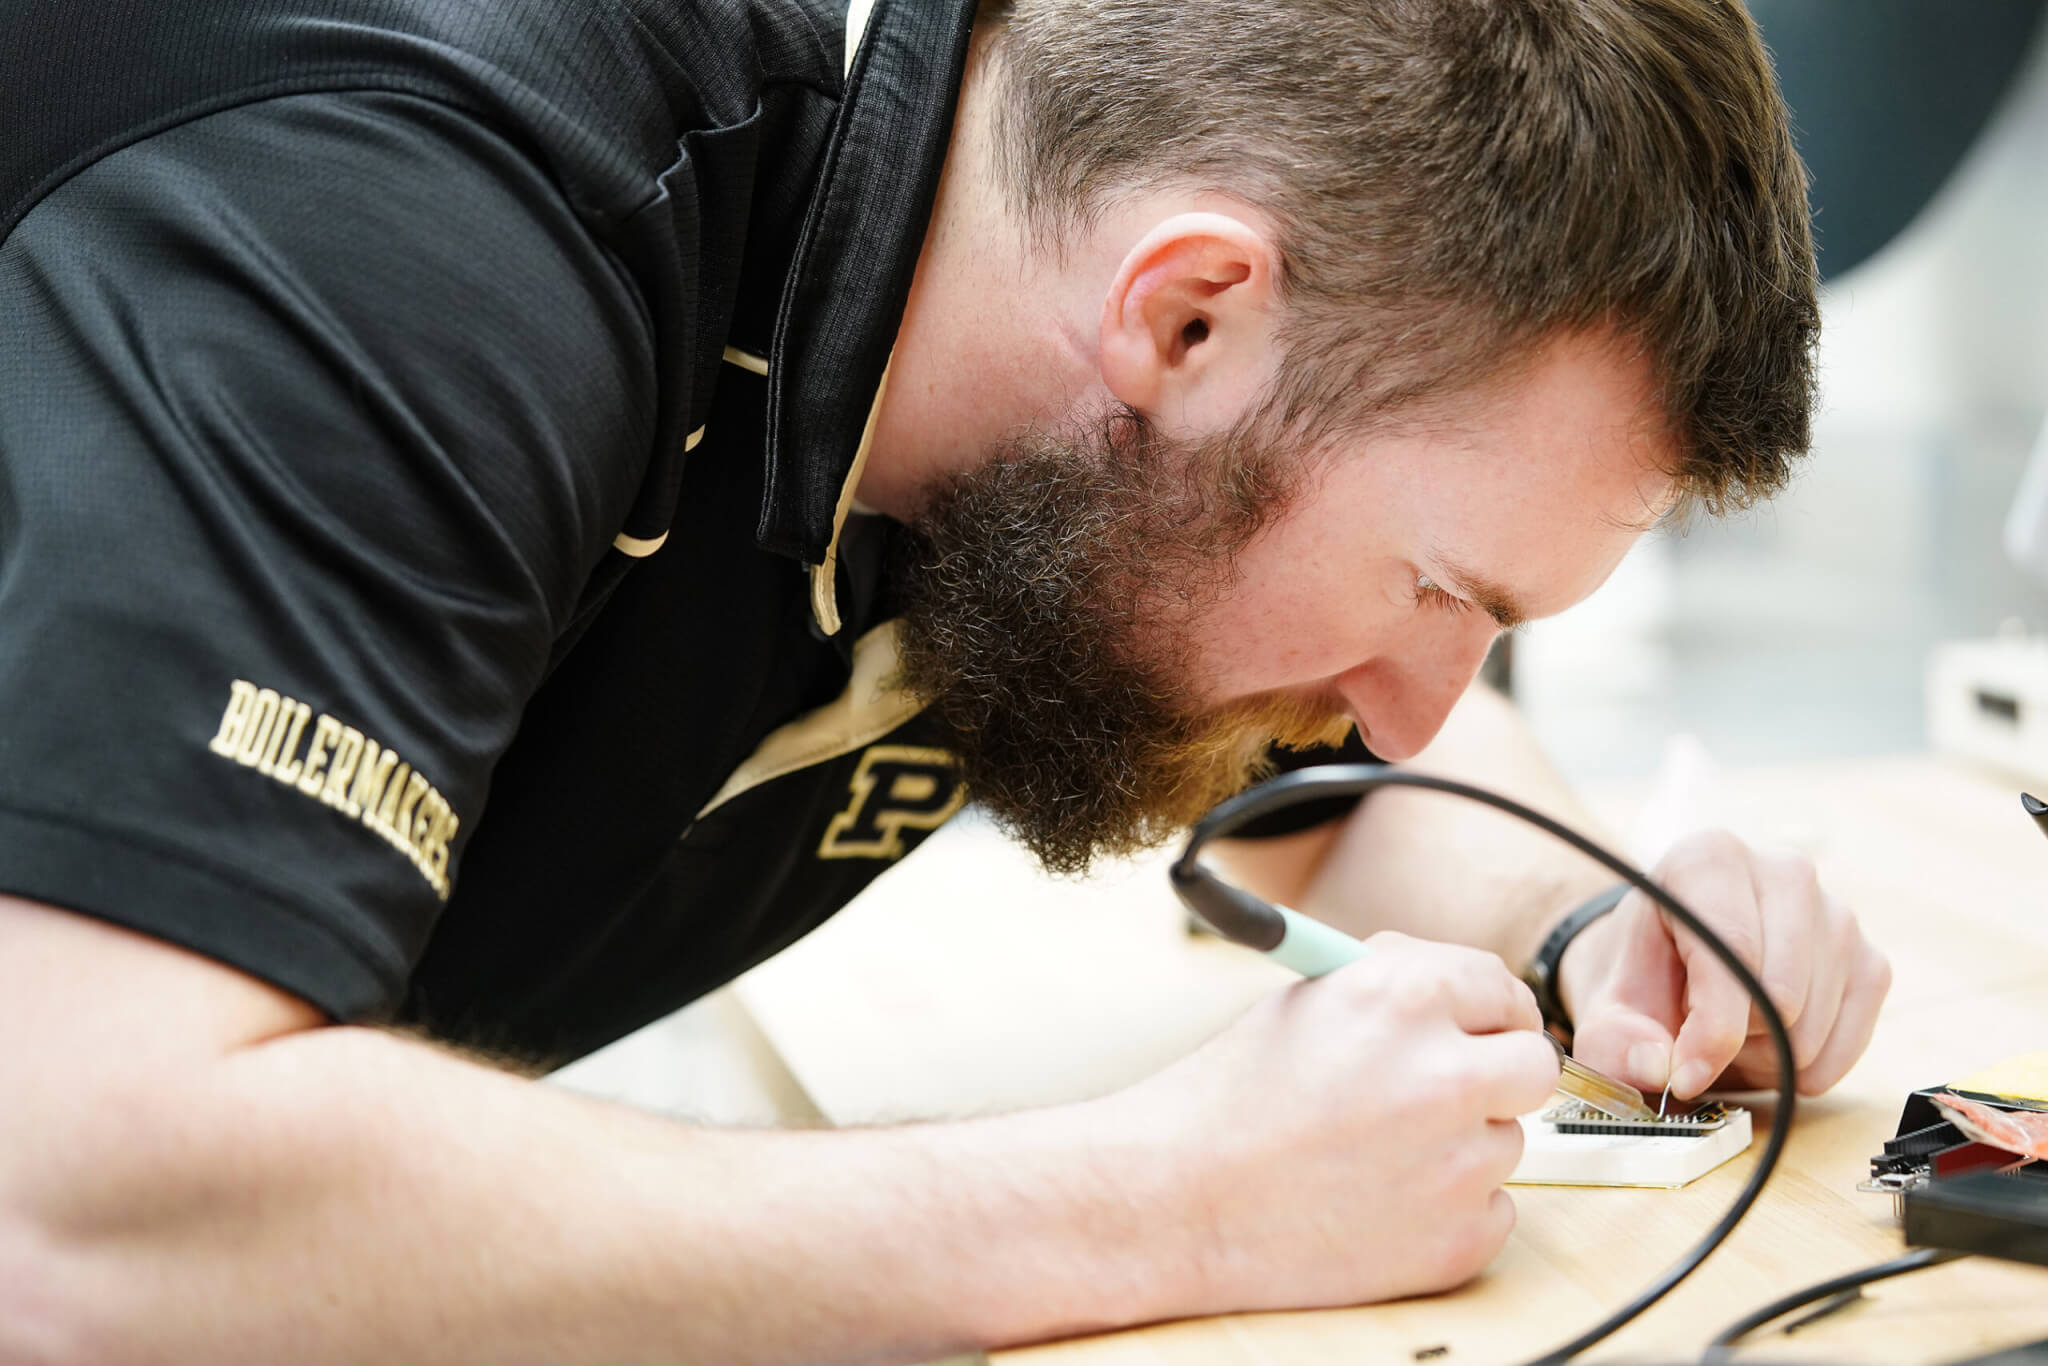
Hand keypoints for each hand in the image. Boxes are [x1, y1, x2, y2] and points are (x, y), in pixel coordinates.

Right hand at [1109, 933, 1558, 1312]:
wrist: (1177, 1199)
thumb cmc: (1229, 1097)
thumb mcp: (1308, 1001)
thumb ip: (1394, 985)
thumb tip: (1463, 991)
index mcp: (1404, 996)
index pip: (1504, 989)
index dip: (1489, 1012)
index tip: (1483, 1030)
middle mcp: (1444, 1073)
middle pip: (1535, 1065)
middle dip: (1496, 1075)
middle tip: (1450, 1092)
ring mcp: (1459, 1163)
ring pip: (1507, 1142)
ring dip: (1462, 1146)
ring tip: (1374, 1156)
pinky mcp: (1459, 1239)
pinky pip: (1492, 1212)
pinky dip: (1450, 1212)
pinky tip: (1379, 1204)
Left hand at [1557, 830, 1890, 1100]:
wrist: (1678, 966)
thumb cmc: (1647, 976)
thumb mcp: (1608, 1005)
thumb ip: (1613, 1040)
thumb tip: (1657, 1068)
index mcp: (1710, 858)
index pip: (1733, 952)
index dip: (1710, 1031)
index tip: (1683, 1075)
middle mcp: (1786, 873)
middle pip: (1781, 998)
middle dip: (1733, 1041)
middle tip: (1696, 1034)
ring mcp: (1838, 916)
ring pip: (1812, 1029)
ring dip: (1764, 1056)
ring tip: (1728, 1028)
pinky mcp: (1870, 962)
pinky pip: (1843, 1050)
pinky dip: (1800, 1070)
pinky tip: (1768, 1041)